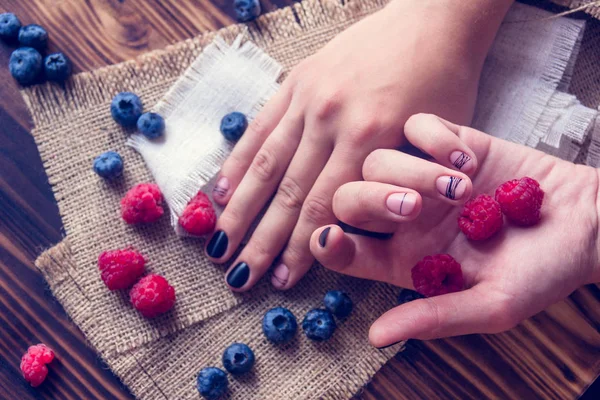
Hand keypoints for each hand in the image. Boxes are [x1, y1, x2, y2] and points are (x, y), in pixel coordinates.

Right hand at [206, 0, 513, 290]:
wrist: (431, 21)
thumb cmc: (443, 83)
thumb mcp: (435, 138)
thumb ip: (399, 182)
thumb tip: (369, 229)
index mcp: (371, 137)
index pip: (325, 207)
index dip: (299, 248)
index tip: (281, 281)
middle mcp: (332, 120)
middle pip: (289, 193)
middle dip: (261, 241)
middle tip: (240, 277)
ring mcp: (309, 98)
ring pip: (267, 163)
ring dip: (240, 209)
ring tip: (220, 243)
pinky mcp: (297, 80)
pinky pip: (261, 126)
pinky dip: (239, 160)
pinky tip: (221, 190)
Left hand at [309, 113, 599, 346]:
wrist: (586, 224)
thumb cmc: (543, 272)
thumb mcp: (493, 305)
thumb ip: (434, 317)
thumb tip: (375, 337)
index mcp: (403, 260)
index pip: (343, 250)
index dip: (326, 244)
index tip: (332, 236)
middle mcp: (403, 217)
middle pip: (348, 198)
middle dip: (372, 200)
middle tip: (418, 207)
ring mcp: (423, 177)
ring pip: (377, 159)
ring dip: (414, 171)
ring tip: (463, 186)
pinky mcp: (449, 143)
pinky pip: (415, 126)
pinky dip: (433, 137)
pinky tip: (466, 157)